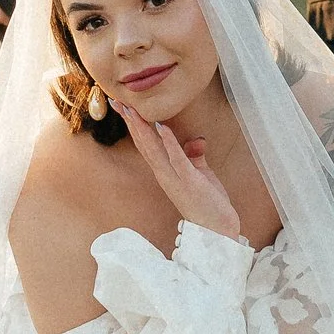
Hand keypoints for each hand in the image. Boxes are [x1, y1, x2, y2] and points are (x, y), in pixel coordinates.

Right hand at [119, 99, 242, 239]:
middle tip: (116, 101)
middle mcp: (164, 174)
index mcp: (165, 171)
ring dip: (143, 129)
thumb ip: (194, 157)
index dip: (134, 124)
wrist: (216, 231)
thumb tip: (194, 141)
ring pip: (154, 149)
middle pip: (143, 143)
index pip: (145, 144)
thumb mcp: (199, 174)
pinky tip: (162, 126)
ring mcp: (175, 178)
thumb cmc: (208, 204)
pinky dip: (169, 141)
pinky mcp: (189, 180)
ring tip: (132, 110)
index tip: (122, 106)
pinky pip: (177, 158)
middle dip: (131, 122)